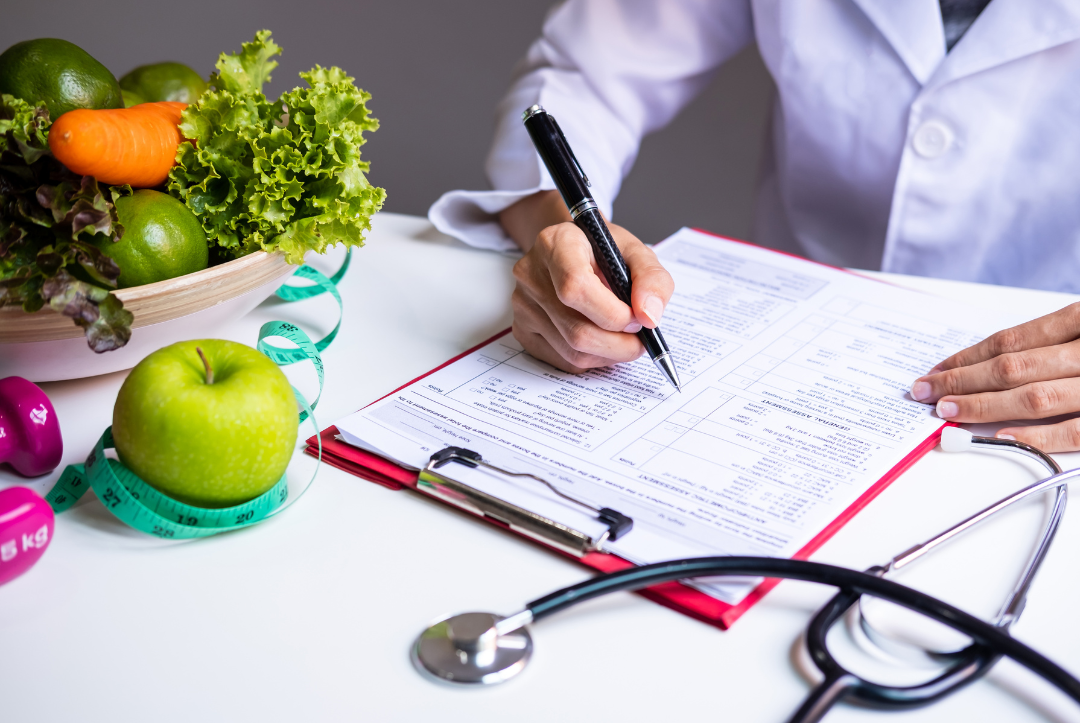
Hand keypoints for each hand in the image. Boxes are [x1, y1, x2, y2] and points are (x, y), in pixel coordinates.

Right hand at [510, 220, 673, 373]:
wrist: (573, 252)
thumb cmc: (602, 252)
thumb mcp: (635, 252)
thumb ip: (652, 280)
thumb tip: (649, 317)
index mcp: (555, 243)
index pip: (576, 287)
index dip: (613, 313)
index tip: (637, 318)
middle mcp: (531, 274)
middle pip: (577, 330)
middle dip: (619, 344)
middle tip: (639, 338)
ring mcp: (522, 305)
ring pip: (572, 352)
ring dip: (609, 354)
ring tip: (624, 338)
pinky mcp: (522, 330)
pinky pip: (563, 361)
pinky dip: (593, 359)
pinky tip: (603, 341)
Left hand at [910, 303, 1079, 450]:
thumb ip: (1052, 340)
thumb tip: (990, 363)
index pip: (1011, 341)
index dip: (967, 358)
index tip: (935, 372)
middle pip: (1013, 368)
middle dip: (962, 381)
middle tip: (927, 392)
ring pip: (1036, 397)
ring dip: (986, 406)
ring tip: (950, 412)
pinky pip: (1074, 431)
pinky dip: (1038, 435)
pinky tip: (1002, 436)